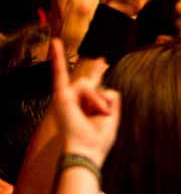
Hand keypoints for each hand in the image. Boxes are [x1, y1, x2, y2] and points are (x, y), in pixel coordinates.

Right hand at [50, 38, 119, 166]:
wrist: (86, 150)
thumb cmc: (98, 140)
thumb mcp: (112, 117)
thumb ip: (111, 99)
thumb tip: (108, 88)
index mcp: (87, 106)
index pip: (93, 84)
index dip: (98, 72)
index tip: (103, 61)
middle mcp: (75, 100)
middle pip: (92, 85)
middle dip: (99, 95)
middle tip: (100, 105)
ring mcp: (66, 97)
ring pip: (88, 85)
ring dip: (97, 100)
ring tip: (98, 113)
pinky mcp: (60, 97)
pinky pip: (59, 75)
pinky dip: (57, 59)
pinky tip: (55, 43)